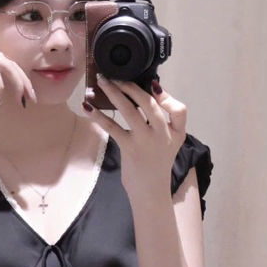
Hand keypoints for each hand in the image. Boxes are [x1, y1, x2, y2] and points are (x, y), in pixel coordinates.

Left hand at [82, 75, 186, 198]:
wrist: (150, 189)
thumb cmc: (158, 161)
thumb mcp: (171, 141)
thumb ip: (164, 120)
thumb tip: (147, 91)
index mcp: (175, 132)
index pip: (180, 110)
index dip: (167, 96)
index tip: (152, 85)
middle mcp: (162, 134)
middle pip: (149, 104)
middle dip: (131, 87)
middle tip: (115, 77)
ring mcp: (145, 140)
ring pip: (130, 110)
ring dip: (113, 93)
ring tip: (101, 81)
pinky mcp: (128, 147)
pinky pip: (112, 127)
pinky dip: (98, 115)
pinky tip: (87, 106)